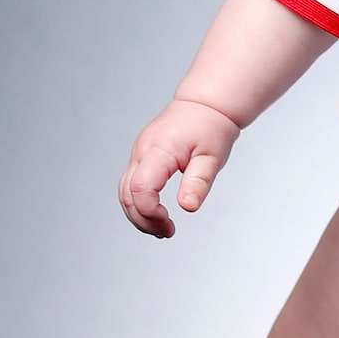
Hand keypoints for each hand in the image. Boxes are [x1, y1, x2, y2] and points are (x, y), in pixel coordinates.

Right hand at [120, 99, 243, 236]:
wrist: (204, 104)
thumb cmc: (211, 127)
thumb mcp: (213, 156)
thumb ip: (199, 182)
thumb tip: (187, 208)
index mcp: (159, 150)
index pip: (141, 188)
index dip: (150, 212)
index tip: (170, 223)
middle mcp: (142, 152)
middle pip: (127, 195)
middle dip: (143, 220)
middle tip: (168, 232)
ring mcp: (138, 154)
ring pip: (125, 192)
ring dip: (139, 215)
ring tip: (163, 229)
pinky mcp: (141, 157)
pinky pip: (131, 185)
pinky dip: (139, 203)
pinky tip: (157, 215)